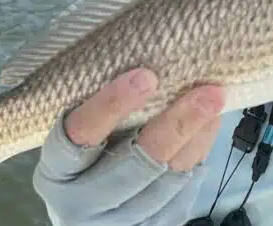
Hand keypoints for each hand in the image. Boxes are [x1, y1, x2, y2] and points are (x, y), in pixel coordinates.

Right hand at [33, 68, 224, 225]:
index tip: (145, 76)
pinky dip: (197, 160)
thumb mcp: (83, 138)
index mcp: (57, 172)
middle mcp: (80, 204)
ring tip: (215, 104)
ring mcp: (115, 223)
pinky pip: (180, 197)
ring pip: (164, 181)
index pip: (78, 136)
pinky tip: (206, 131)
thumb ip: (106, 111)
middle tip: (208, 93)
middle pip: (134, 164)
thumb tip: (155, 62)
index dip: (110, 106)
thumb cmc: (88, 158)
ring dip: (196, 139)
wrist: (93, 214)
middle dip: (176, 125)